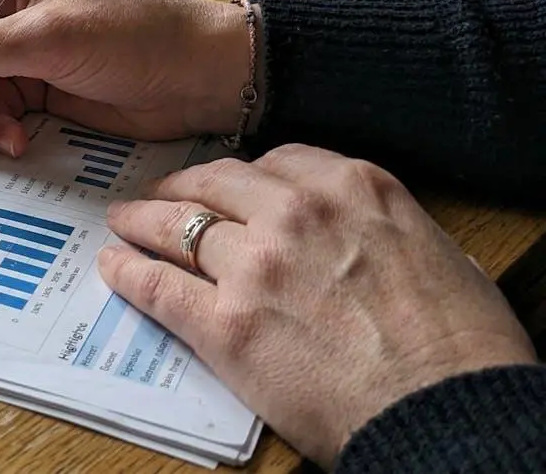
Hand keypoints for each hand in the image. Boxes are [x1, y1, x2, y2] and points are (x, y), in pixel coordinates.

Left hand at [97, 144, 537, 464]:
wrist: (446, 411)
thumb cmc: (458, 344)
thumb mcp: (433, 250)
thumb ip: (377, 226)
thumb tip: (356, 234)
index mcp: (352, 185)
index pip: (272, 161)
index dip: (239, 176)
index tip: (223, 184)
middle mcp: (295, 211)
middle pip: (214, 184)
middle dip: (181, 188)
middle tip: (158, 195)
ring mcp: (253, 264)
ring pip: (175, 227)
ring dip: (142, 221)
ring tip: (122, 222)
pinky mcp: (224, 322)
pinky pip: (159, 286)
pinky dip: (129, 273)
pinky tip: (113, 267)